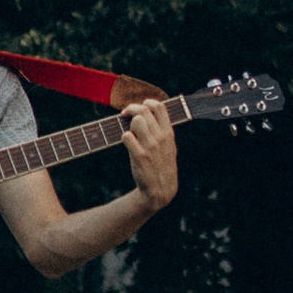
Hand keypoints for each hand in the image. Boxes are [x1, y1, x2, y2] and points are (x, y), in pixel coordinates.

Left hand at [122, 94, 178, 215]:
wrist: (160, 190)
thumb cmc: (162, 166)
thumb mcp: (169, 147)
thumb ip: (162, 131)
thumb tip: (148, 114)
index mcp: (168, 134)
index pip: (160, 107)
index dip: (147, 102)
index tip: (140, 106)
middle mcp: (160, 138)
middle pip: (144, 111)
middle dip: (131, 109)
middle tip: (124, 115)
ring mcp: (150, 146)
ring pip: (136, 121)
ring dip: (129, 124)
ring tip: (130, 132)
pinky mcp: (139, 156)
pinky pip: (127, 136)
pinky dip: (124, 137)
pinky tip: (128, 143)